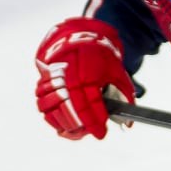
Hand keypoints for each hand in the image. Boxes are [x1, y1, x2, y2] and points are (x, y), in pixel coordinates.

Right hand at [34, 17, 131, 139]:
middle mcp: (69, 73)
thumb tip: (128, 123)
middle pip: (72, 105)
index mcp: (89, 70)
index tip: (101, 132)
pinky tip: (62, 122)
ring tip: (77, 128)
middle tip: (92, 133)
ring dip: (65, 121)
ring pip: (54, 106)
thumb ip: (125, 95)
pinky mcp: (45, 80)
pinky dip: (51, 116)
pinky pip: (42, 103)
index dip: (96, 119)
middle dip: (83, 124)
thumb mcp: (117, 71)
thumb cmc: (100, 58)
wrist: (81, 38)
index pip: (92, 101)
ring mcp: (55, 76)